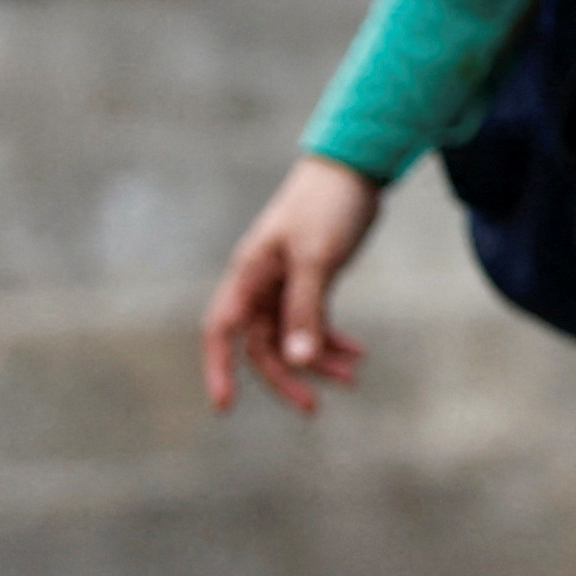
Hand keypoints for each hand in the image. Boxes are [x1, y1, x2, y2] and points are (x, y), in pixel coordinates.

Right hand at [203, 154, 382, 416]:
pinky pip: (312, 322)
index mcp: (249, 275)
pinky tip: (357, 353)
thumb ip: (305, 310)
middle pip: (262, 344)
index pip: (222, 331)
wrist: (353, 168)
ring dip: (318, 360)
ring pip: (291, 337)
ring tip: (353, 376)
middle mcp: (260, 283)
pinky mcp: (309, 280)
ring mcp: (284, 283)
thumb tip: (297, 360)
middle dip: (286, 376)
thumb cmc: (327, 206)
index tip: (224, 406)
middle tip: (312, 407)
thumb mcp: (317, 259)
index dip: (219, 369)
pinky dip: (330, 339)